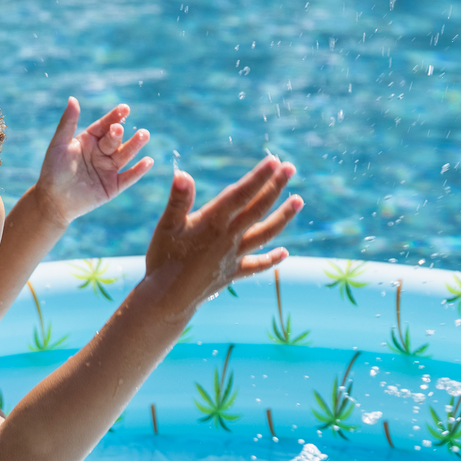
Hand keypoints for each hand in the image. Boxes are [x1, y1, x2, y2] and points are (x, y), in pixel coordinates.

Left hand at [35, 98, 152, 226]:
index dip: (114, 117)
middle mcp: (101, 153)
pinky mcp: (113, 187)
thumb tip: (72, 99)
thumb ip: (68, 123)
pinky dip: (138, 171)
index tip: (124, 109)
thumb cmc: (53, 171)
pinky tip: (148, 161)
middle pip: (115, 140)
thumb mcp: (59, 144)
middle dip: (119, 134)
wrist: (52, 201)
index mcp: (90, 140)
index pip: (105, 125)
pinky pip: (128, 178)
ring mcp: (108, 170)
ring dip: (135, 146)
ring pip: (124, 155)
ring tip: (144, 135)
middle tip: (119, 130)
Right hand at [144, 157, 302, 310]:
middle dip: (275, 187)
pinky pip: (256, 266)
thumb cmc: (162, 259)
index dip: (259, 177)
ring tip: (299, 200)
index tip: (275, 160)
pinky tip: (285, 253)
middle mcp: (228, 238)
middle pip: (258, 209)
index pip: (240, 194)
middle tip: (291, 167)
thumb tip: (182, 174)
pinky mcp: (231, 274)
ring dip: (283, 217)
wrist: (165, 300)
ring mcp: (233, 257)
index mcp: (213, 223)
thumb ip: (178, 200)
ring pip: (264, 234)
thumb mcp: (166, 226)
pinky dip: (271, 260)